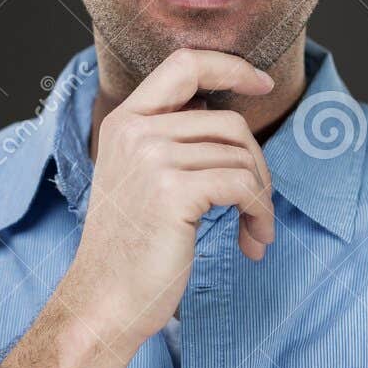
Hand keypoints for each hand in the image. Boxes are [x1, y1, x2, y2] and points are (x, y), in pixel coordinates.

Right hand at [59, 47, 275, 353]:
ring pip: (241, 156)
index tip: (262, 83)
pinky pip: (243, 185)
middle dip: (257, 164)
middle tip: (258, 205)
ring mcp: (152, 158)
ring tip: (255, 232)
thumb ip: (168, 141)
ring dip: (261, 198)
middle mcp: (135, 131)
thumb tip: (225, 119)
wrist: (104, 302)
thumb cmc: (129, 250)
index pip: (184, 64)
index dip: (230, 66)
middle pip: (229, 121)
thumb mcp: (138, 179)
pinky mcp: (173, 191)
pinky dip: (259, 213)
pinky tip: (253, 242)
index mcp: (124, 122)